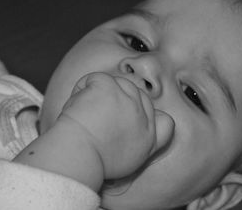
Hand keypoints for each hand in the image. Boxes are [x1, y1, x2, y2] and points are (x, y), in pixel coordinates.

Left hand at [58, 72, 174, 179]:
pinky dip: (82, 88)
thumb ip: (147, 142)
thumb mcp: (134, 162)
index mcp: (150, 137)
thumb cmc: (96, 163)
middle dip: (117, 100)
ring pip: (116, 83)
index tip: (126, 119)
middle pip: (137, 94)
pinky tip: (78, 105)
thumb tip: (153, 121)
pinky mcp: (108, 87)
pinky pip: (95, 79)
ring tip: (85, 112)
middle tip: (98, 116)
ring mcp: (126, 99)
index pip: (163, 118)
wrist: (79, 155)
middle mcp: (142, 116)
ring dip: (99, 94)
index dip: (145, 114)